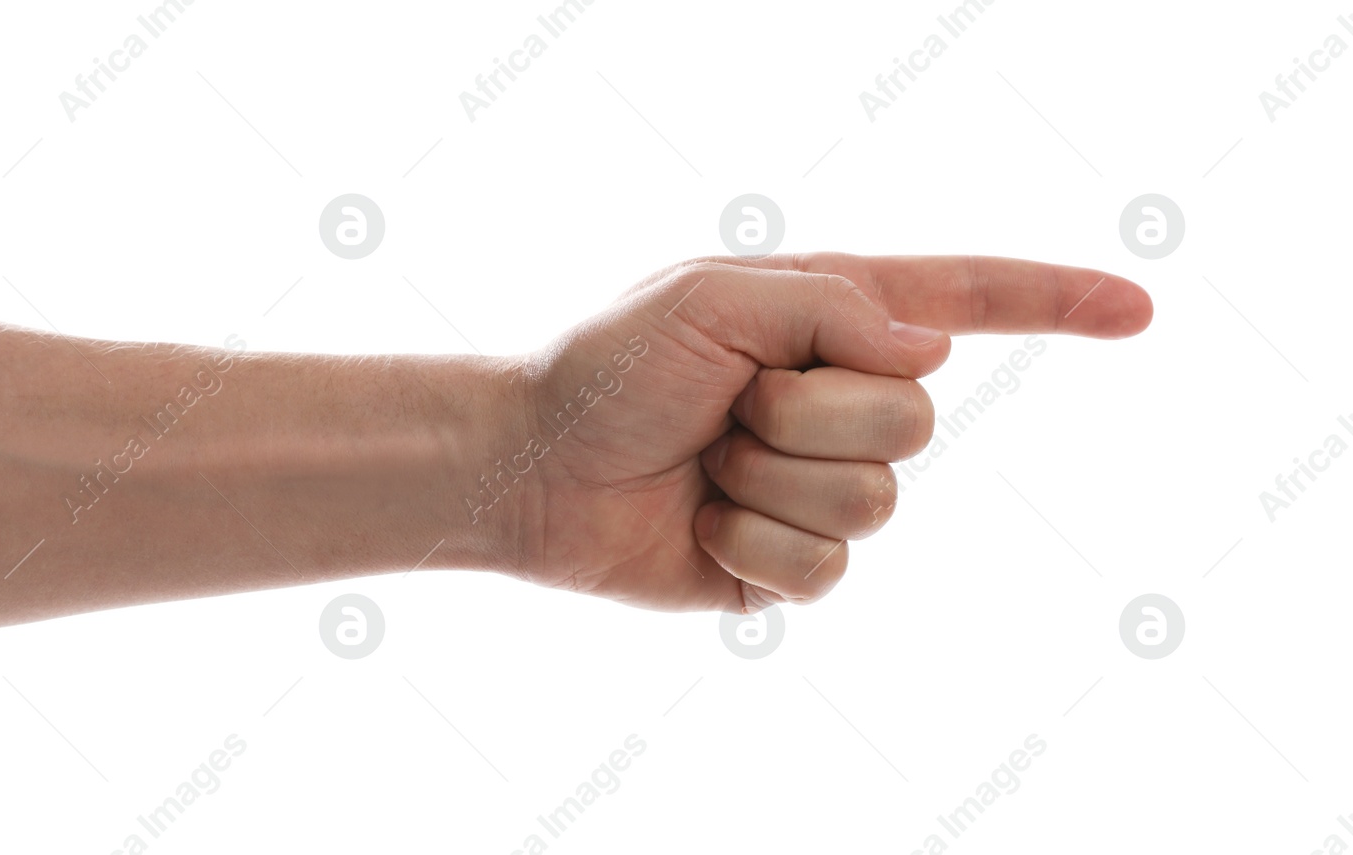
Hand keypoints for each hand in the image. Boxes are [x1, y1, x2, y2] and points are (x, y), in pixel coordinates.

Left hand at [509, 253, 1152, 612]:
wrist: (531, 469)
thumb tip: (934, 350)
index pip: (966, 301)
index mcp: (830, 320)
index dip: (1054, 302)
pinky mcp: (790, 563)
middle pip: (915, 418)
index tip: (1138, 310)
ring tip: (707, 461)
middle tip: (726, 406)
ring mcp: (819, 486)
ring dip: (771, 480)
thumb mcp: (711, 296)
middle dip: (810, 413)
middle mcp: (838, 400)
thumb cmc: (606, 367)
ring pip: (874, 501)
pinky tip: (701, 524)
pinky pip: (824, 571)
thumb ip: (833, 306)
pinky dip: (751, 546)